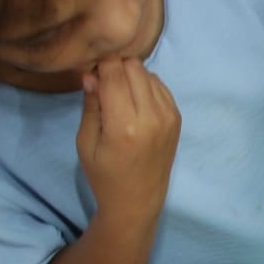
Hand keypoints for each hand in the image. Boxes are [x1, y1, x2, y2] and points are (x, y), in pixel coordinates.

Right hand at [76, 58, 179, 221]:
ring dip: (131, 75)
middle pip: (134, 67)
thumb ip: (91, 105)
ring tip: (118, 93)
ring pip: (148, 73)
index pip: (114, 72)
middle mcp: (152, 117)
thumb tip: (92, 73)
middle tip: (103, 81)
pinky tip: (134, 100)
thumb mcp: (86, 142)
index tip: (91, 70)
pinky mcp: (177, 119)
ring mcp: (169, 117)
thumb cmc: (105, 174)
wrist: (138, 200)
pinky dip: (146, 84)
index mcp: (125, 125)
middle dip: (116, 66)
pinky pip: (161, 86)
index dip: (100, 64)